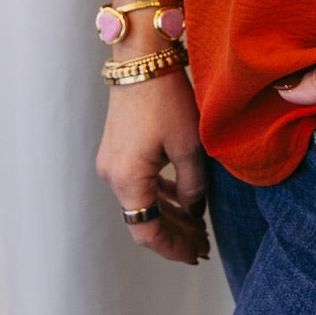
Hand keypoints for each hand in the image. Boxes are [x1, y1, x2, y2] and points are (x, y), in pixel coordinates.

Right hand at [96, 66, 211, 265]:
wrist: (142, 59)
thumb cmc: (166, 99)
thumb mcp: (190, 145)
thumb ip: (193, 185)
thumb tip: (194, 209)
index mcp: (128, 180)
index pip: (148, 232)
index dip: (173, 248)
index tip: (196, 255)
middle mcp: (112, 176)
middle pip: (144, 220)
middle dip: (175, 235)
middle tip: (204, 246)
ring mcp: (112, 162)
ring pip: (142, 202)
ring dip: (169, 215)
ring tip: (199, 227)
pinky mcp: (117, 150)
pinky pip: (138, 183)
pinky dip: (160, 195)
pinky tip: (182, 200)